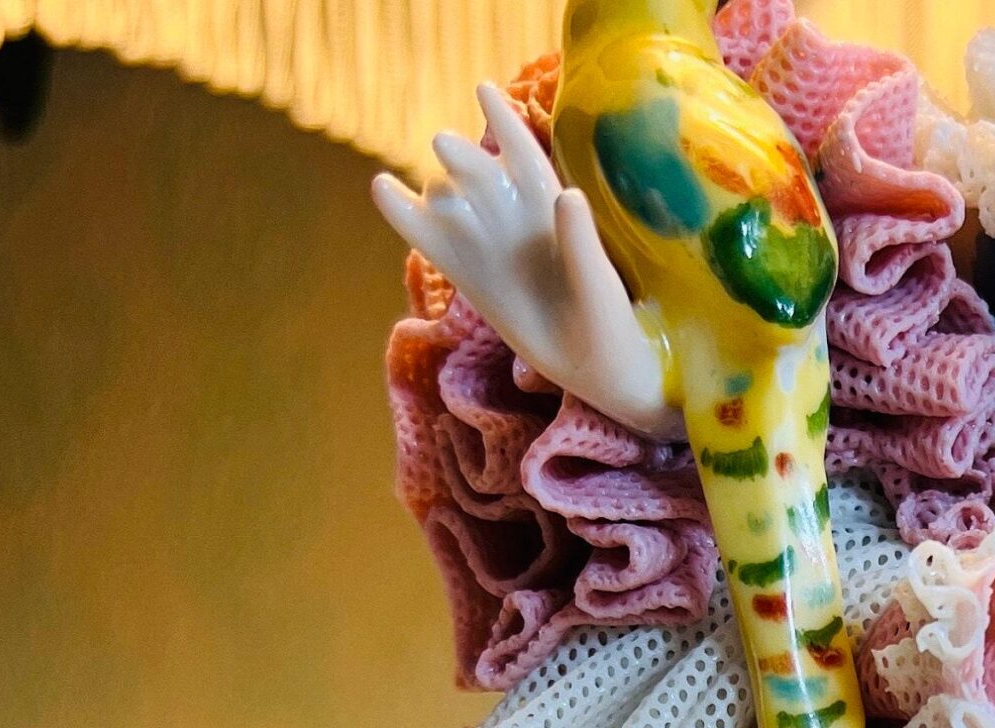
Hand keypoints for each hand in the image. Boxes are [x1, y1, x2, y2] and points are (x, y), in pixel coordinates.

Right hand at [371, 82, 683, 442]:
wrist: (599, 371)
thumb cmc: (611, 326)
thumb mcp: (602, 286)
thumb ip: (583, 243)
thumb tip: (567, 195)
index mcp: (552, 206)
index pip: (523, 152)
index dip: (504, 120)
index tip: (483, 89)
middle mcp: (516, 217)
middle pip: (480, 172)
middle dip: (466, 159)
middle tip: (449, 150)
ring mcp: (489, 243)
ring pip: (451, 198)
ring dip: (441, 190)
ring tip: (439, 197)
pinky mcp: (468, 275)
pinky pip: (430, 236)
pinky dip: (405, 214)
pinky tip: (383, 188)